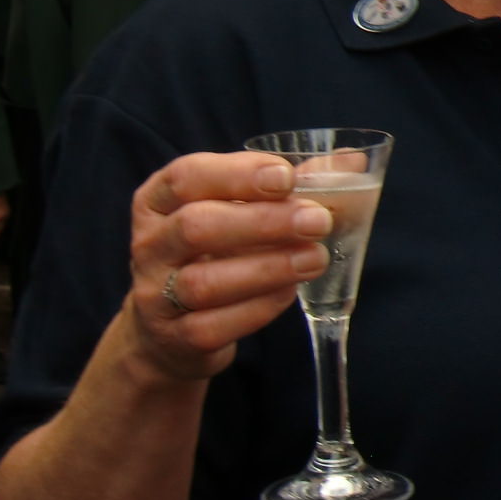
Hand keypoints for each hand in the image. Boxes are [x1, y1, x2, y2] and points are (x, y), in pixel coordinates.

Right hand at [124, 152, 331, 380]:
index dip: (238, 174)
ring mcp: (156, 295)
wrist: (170, 329)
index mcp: (160, 201)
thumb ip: (288, 186)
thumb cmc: (215, 253)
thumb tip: (350, 161)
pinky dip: (260, 307)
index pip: (187, 176)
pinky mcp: (176, 337)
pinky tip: (291, 291)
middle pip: (196, 227)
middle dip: (263, 222)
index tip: (286, 176)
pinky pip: (216, 324)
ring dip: (269, 268)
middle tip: (318, 220)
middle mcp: (150, 245)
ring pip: (204, 281)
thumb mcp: (238, 212)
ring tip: (316, 258)